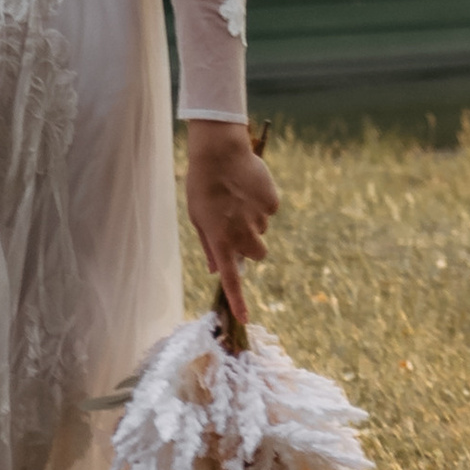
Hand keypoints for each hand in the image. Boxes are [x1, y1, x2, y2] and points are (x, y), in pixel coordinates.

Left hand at [185, 119, 278, 327]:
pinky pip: (270, 210)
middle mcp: (242, 233)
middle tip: (237, 225)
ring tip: (237, 197)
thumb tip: (217, 270)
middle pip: (257, 254)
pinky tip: (248, 186)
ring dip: (253, 220)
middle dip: (251, 245)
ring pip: (262, 230)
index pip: (231, 278)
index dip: (238, 300)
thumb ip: (209, 245)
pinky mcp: (272, 203)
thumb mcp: (197, 217)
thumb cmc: (202, 185)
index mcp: (220, 239)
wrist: (219, 152)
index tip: (244, 318)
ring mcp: (259, 219)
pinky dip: (262, 203)